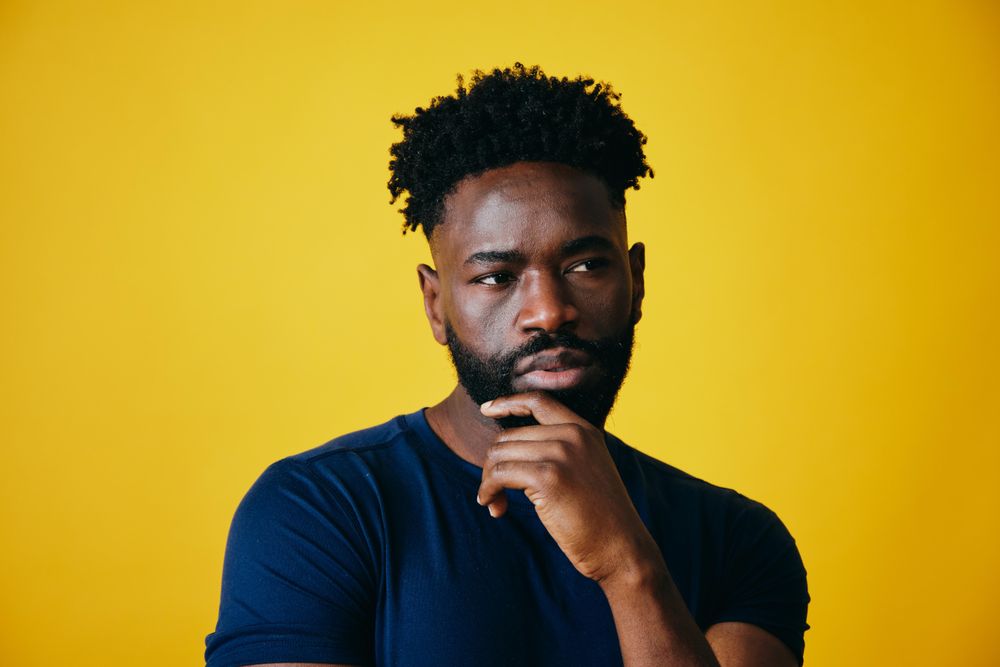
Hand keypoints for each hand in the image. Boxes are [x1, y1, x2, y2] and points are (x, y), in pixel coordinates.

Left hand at [478, 391, 661, 584]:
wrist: (621, 548)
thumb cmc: (600, 517)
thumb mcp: (586, 470)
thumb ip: (559, 450)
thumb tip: (506, 448)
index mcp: (585, 430)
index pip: (539, 401)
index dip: (508, 402)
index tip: (486, 409)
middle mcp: (573, 436)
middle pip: (509, 435)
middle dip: (493, 464)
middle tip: (494, 492)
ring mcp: (561, 455)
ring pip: (499, 454)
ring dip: (488, 480)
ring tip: (494, 502)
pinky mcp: (548, 479)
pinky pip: (499, 474)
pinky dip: (488, 491)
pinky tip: (495, 507)